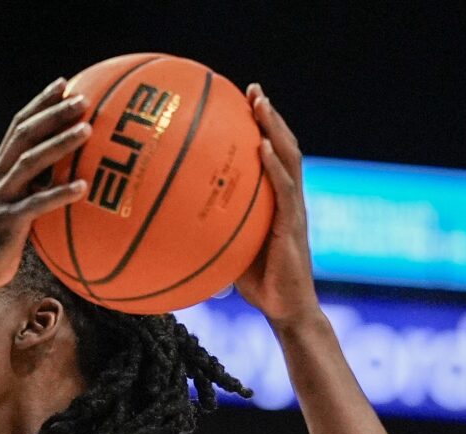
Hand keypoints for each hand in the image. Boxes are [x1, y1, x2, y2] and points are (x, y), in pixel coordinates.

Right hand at [0, 81, 89, 297]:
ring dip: (60, 144)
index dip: (41, 102)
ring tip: (88, 130)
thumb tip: (71, 176)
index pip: (19, 125)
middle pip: (26, 135)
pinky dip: (59, 194)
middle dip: (54, 114)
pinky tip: (83, 187)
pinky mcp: (6, 223)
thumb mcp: (16, 206)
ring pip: (31, 162)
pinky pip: (36, 205)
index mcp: (0, 168)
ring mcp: (1, 198)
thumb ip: (36, 187)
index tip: (66, 82)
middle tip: (84, 99)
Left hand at [234, 87, 317, 328]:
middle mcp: (289, 199)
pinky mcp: (293, 226)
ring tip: (260, 103)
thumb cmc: (258, 285)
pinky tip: (262, 148)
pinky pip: (284, 191)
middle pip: (284, 146)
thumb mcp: (229, 252)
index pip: (272, 156)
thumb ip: (212, 233)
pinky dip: (274, 167)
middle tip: (253, 90)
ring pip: (289, 158)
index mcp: (277, 202)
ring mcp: (294, 210)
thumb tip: (170, 225)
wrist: (286, 311)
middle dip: (270, 116)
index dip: (263, 129)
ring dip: (275, 128)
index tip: (244, 102)